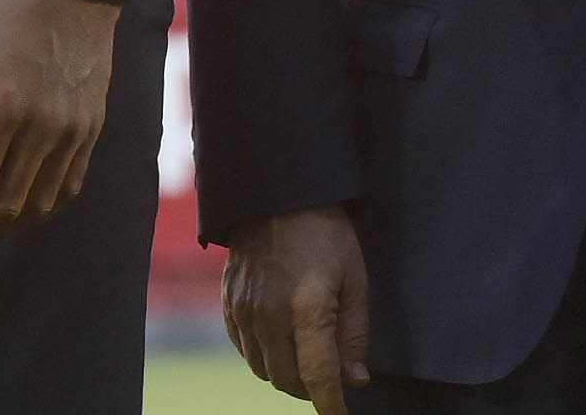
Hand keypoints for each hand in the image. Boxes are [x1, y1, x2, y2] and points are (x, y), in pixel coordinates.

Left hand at [0, 0, 121, 268]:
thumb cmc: (10, 15)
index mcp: (4, 108)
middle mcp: (42, 129)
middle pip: (6, 206)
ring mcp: (72, 133)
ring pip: (39, 205)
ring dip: (4, 232)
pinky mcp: (92, 130)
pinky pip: (68, 187)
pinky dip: (42, 210)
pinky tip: (20, 217)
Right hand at [224, 207, 370, 411]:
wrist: (276, 193)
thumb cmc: (325, 234)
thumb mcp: (354, 278)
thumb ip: (355, 333)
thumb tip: (356, 379)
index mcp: (307, 310)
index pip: (318, 377)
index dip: (331, 405)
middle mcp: (270, 315)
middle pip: (287, 380)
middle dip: (311, 388)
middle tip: (328, 375)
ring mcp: (244, 309)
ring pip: (262, 369)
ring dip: (285, 372)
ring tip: (303, 353)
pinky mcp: (229, 302)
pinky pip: (242, 348)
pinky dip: (261, 354)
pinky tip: (277, 338)